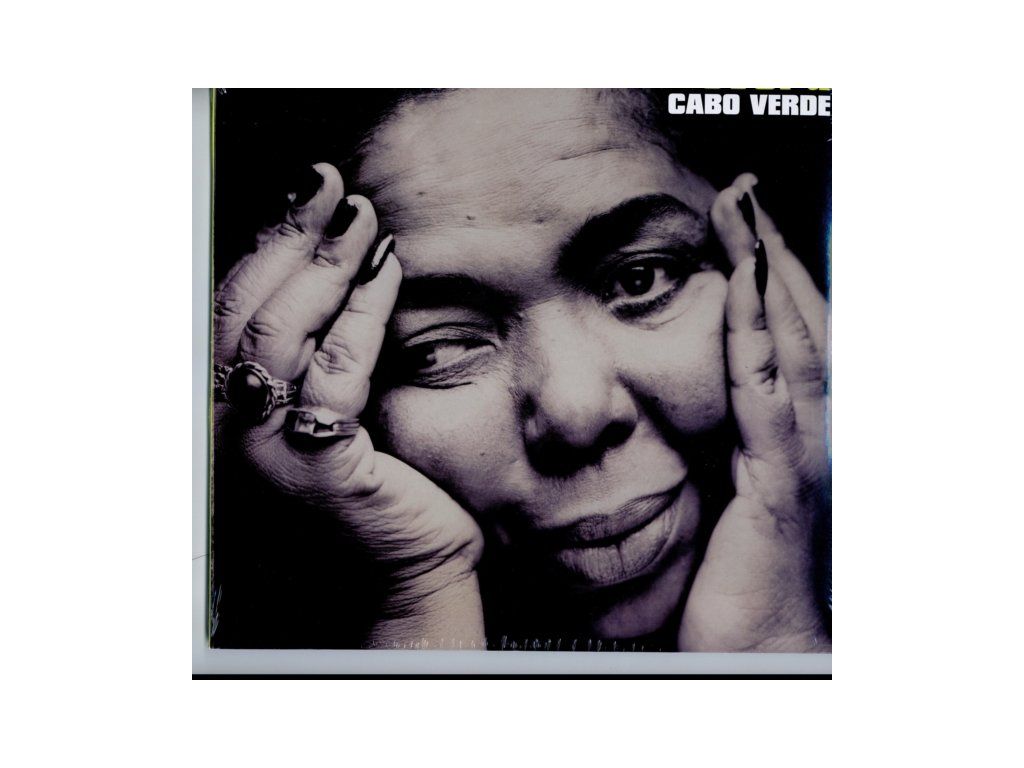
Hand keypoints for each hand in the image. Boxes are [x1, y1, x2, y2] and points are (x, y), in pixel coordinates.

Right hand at [213, 163, 484, 646]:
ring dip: (326, 263)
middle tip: (334, 184)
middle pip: (247, 308)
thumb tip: (336, 261)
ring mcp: (263, 449)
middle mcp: (231, 428)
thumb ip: (321, 348)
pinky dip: (363, 312)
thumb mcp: (337, 403)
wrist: (416, 562)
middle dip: (291, 236)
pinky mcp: (312, 465)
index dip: (267, 243)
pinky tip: (391, 272)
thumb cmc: (387, 479)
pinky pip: (336, 369)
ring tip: (365, 218)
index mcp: (232, 407)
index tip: (307, 191)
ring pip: (281, 331)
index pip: (234, 308)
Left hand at [678, 174, 829, 651]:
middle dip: (772, 252)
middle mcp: (813, 430)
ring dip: (766, 274)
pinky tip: (741, 293)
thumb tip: (679, 402)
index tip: (740, 219)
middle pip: (799, 320)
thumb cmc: (737, 574)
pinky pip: (765, 395)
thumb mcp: (725, 488)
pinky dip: (756, 338)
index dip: (769, 272)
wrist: (760, 644)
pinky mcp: (778, 482)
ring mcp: (803, 452)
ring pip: (791, 342)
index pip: (789, 332)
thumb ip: (717, 437)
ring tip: (743, 215)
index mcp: (796, 428)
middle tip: (744, 191)